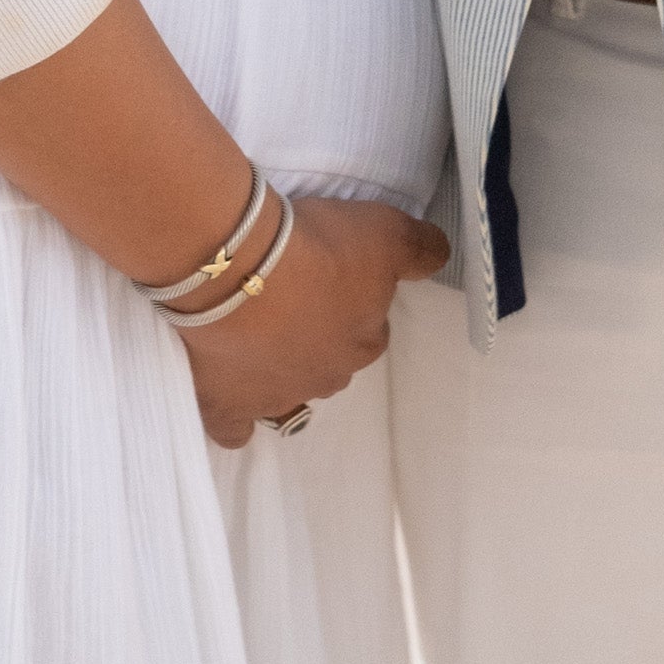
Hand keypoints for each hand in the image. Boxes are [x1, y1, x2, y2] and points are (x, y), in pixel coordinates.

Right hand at [178, 194, 448, 448]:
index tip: (333, 277)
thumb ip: (419, 249)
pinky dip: (233, 418)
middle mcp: (324, 379)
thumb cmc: (318, 249)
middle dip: (315, 337)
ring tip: (255, 336)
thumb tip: (437, 257)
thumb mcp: (387, 233)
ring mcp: (274, 398)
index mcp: (362, 344)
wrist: (240, 268)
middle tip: (291, 296)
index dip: (352, 305)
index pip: (369, 332)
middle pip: (327, 363)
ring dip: (277, 372)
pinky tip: (228, 398)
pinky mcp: (226, 407)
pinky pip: (234, 430)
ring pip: (285, 395)